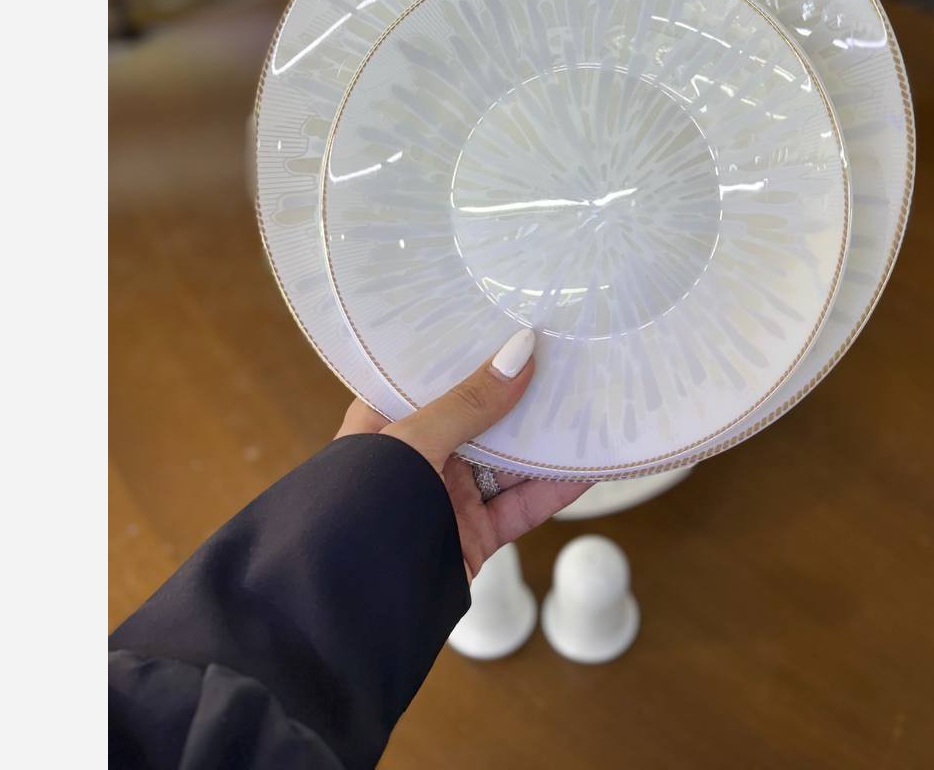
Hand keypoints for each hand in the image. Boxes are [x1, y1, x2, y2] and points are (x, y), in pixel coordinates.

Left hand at [335, 327, 590, 579]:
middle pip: (480, 416)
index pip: (434, 375)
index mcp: (386, 423)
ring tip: (591, 401)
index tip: (513, 320)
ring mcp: (446, 497)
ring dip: (546, 438)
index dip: (472, 350)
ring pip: (508, 460)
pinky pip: (521, 505)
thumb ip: (467, 403)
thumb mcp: (410, 443)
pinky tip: (588, 466)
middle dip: (521, 391)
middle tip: (567, 355)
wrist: (343, 613)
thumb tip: (519, 353)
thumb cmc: (355, 516)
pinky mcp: (472, 536)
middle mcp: (417, 457)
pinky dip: (555, 488)